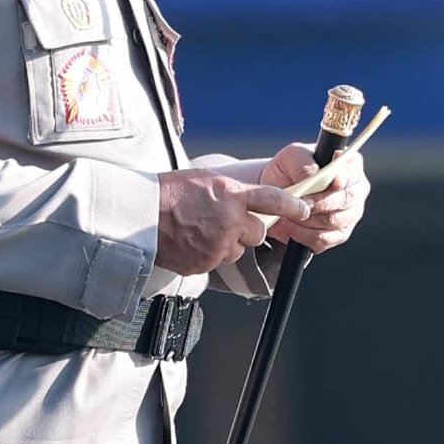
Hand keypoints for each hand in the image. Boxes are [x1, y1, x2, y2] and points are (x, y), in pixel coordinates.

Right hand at [156, 169, 311, 276]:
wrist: (139, 215)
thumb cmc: (168, 192)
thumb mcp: (205, 180)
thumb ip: (231, 192)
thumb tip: (246, 200)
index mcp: (232, 196)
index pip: (273, 200)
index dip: (293, 206)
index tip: (304, 209)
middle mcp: (230, 222)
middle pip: (258, 232)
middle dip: (248, 229)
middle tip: (226, 221)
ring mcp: (218, 246)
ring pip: (238, 249)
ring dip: (227, 243)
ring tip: (201, 230)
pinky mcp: (206, 264)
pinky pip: (217, 261)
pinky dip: (209, 254)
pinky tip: (192, 241)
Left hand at [259, 143, 370, 253]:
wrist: (277, 194)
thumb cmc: (288, 171)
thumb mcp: (291, 157)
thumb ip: (304, 164)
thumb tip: (314, 176)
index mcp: (351, 165)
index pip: (353, 172)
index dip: (344, 177)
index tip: (333, 181)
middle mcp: (356, 190)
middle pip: (345, 199)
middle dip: (320, 202)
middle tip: (299, 202)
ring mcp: (350, 215)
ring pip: (333, 221)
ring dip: (308, 219)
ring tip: (288, 214)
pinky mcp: (338, 235)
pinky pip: (324, 239)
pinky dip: (304, 234)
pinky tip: (290, 227)